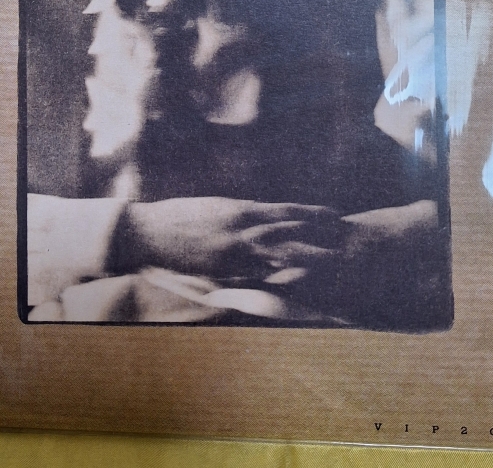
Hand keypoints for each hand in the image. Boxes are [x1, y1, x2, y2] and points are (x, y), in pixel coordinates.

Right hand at [117, 197, 345, 280]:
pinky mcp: (223, 270)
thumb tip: (257, 215)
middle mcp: (242, 228)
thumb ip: (237, 214)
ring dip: (309, 254)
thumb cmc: (176, 218)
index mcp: (239, 209)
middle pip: (291, 231)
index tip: (334, 214)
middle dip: (319, 235)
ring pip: (281, 252)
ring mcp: (233, 251)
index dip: (311, 213)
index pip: (285, 211)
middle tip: (346, 239)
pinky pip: (258, 275)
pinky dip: (280, 277)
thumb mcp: (212, 208)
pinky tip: (301, 282)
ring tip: (335, 257)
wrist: (146, 233)